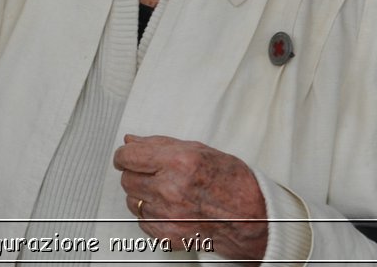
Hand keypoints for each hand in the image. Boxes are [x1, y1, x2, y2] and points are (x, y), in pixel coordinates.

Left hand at [115, 134, 267, 263]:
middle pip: (127, 180)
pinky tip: (169, 207)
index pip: (128, 157)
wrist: (251, 217)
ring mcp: (168, 215)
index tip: (127, 157)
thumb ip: (159, 145)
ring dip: (143, 194)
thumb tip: (130, 142)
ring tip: (166, 191)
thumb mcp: (198, 150)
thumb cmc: (230, 181)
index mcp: (179, 162)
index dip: (125, 156)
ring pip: (133, 201)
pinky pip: (143, 221)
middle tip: (153, 173)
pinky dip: (151, 214)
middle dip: (135, 174)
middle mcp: (170, 189)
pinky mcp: (168, 234)